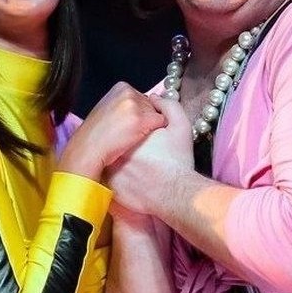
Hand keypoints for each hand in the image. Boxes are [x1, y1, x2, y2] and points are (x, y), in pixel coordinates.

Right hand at [58, 82, 165, 179]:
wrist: (88, 149)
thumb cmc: (95, 134)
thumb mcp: (107, 108)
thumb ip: (124, 103)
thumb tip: (142, 106)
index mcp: (121, 87)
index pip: (142, 96)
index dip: (138, 111)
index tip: (128, 121)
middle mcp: (129, 93)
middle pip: (150, 104)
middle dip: (144, 117)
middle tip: (129, 130)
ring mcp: (136, 106)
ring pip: (156, 113)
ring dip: (149, 125)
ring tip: (130, 135)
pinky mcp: (142, 120)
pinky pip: (161, 122)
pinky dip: (155, 131)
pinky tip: (139, 138)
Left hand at [104, 94, 193, 214]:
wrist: (177, 194)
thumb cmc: (179, 161)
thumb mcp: (181, 126)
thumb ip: (169, 106)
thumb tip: (153, 98)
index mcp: (130, 133)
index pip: (125, 125)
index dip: (137, 129)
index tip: (149, 139)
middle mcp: (116, 150)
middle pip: (117, 140)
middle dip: (126, 142)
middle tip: (145, 153)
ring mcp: (111, 169)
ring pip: (111, 158)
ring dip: (120, 158)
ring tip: (139, 166)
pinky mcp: (111, 187)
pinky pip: (110, 176)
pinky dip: (119, 175)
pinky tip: (134, 179)